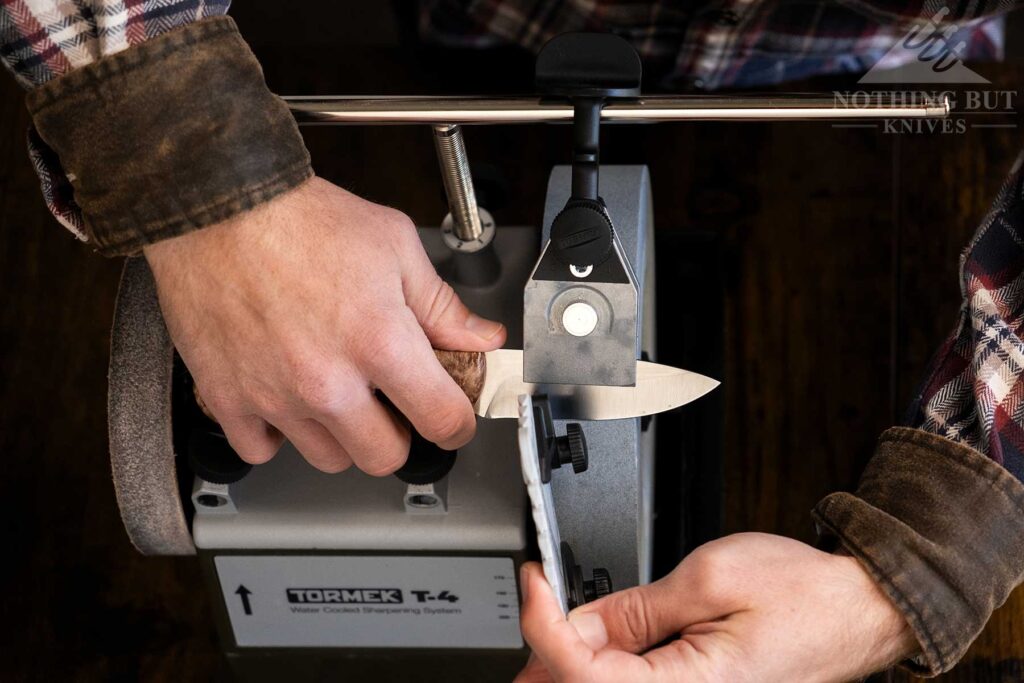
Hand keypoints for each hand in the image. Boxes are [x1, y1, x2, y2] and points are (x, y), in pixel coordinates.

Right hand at [144, 177, 505, 474]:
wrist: (218, 203)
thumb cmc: (302, 217)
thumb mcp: (395, 246)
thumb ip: (442, 304)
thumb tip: (480, 338)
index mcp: (380, 341)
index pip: (442, 420)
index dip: (457, 425)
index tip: (452, 420)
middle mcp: (329, 380)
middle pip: (385, 457)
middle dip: (398, 433)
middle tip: (390, 402)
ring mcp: (276, 396)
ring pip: (328, 458)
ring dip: (340, 435)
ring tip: (336, 392)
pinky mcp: (228, 398)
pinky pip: (261, 450)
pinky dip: (276, 434)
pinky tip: (286, 398)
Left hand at [517, 533, 918, 682]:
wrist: (858, 610)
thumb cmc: (804, 594)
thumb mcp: (708, 577)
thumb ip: (634, 607)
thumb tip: (577, 621)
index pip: (586, 676)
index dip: (544, 627)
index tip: (535, 582)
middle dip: (547, 654)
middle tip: (533, 604)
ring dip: (572, 664)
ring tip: (551, 619)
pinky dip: (604, 667)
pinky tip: (590, 644)